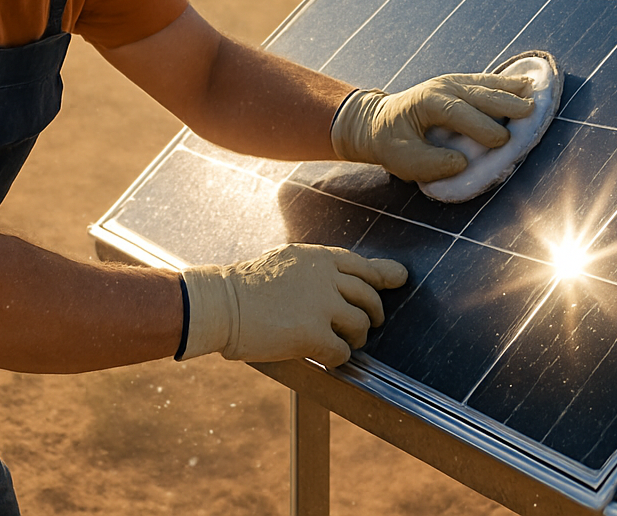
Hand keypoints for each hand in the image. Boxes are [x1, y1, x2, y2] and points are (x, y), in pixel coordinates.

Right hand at [179, 244, 407, 365]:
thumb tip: (346, 277)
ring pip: (360, 325)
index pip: (362, 266)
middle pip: (368, 297)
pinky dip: (339, 357)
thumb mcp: (286, 263)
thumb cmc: (247, 286)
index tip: (396, 280)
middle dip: (373, 313)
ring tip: (345, 343)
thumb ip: (319, 269)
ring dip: (357, 338)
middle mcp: (325, 278)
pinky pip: (343, 351)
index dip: (381, 276)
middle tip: (367, 325)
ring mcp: (321, 306)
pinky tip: (327, 358)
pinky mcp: (313, 335)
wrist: (220, 304)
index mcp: (318, 258)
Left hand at [330, 73, 534, 181]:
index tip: (502, 141)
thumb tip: (462, 162)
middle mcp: (442, 86)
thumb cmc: (390, 143)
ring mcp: (451, 82)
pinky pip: (486, 81)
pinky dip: (506, 83)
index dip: (481, 126)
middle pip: (478, 93)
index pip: (458, 112)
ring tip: (535, 91)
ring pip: (486, 83)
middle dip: (505, 102)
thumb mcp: (402, 160)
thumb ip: (430, 164)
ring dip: (511, 88)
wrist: (376, 121)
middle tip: (531, 112)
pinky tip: (524, 83)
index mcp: (427, 103)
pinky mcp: (459, 85)